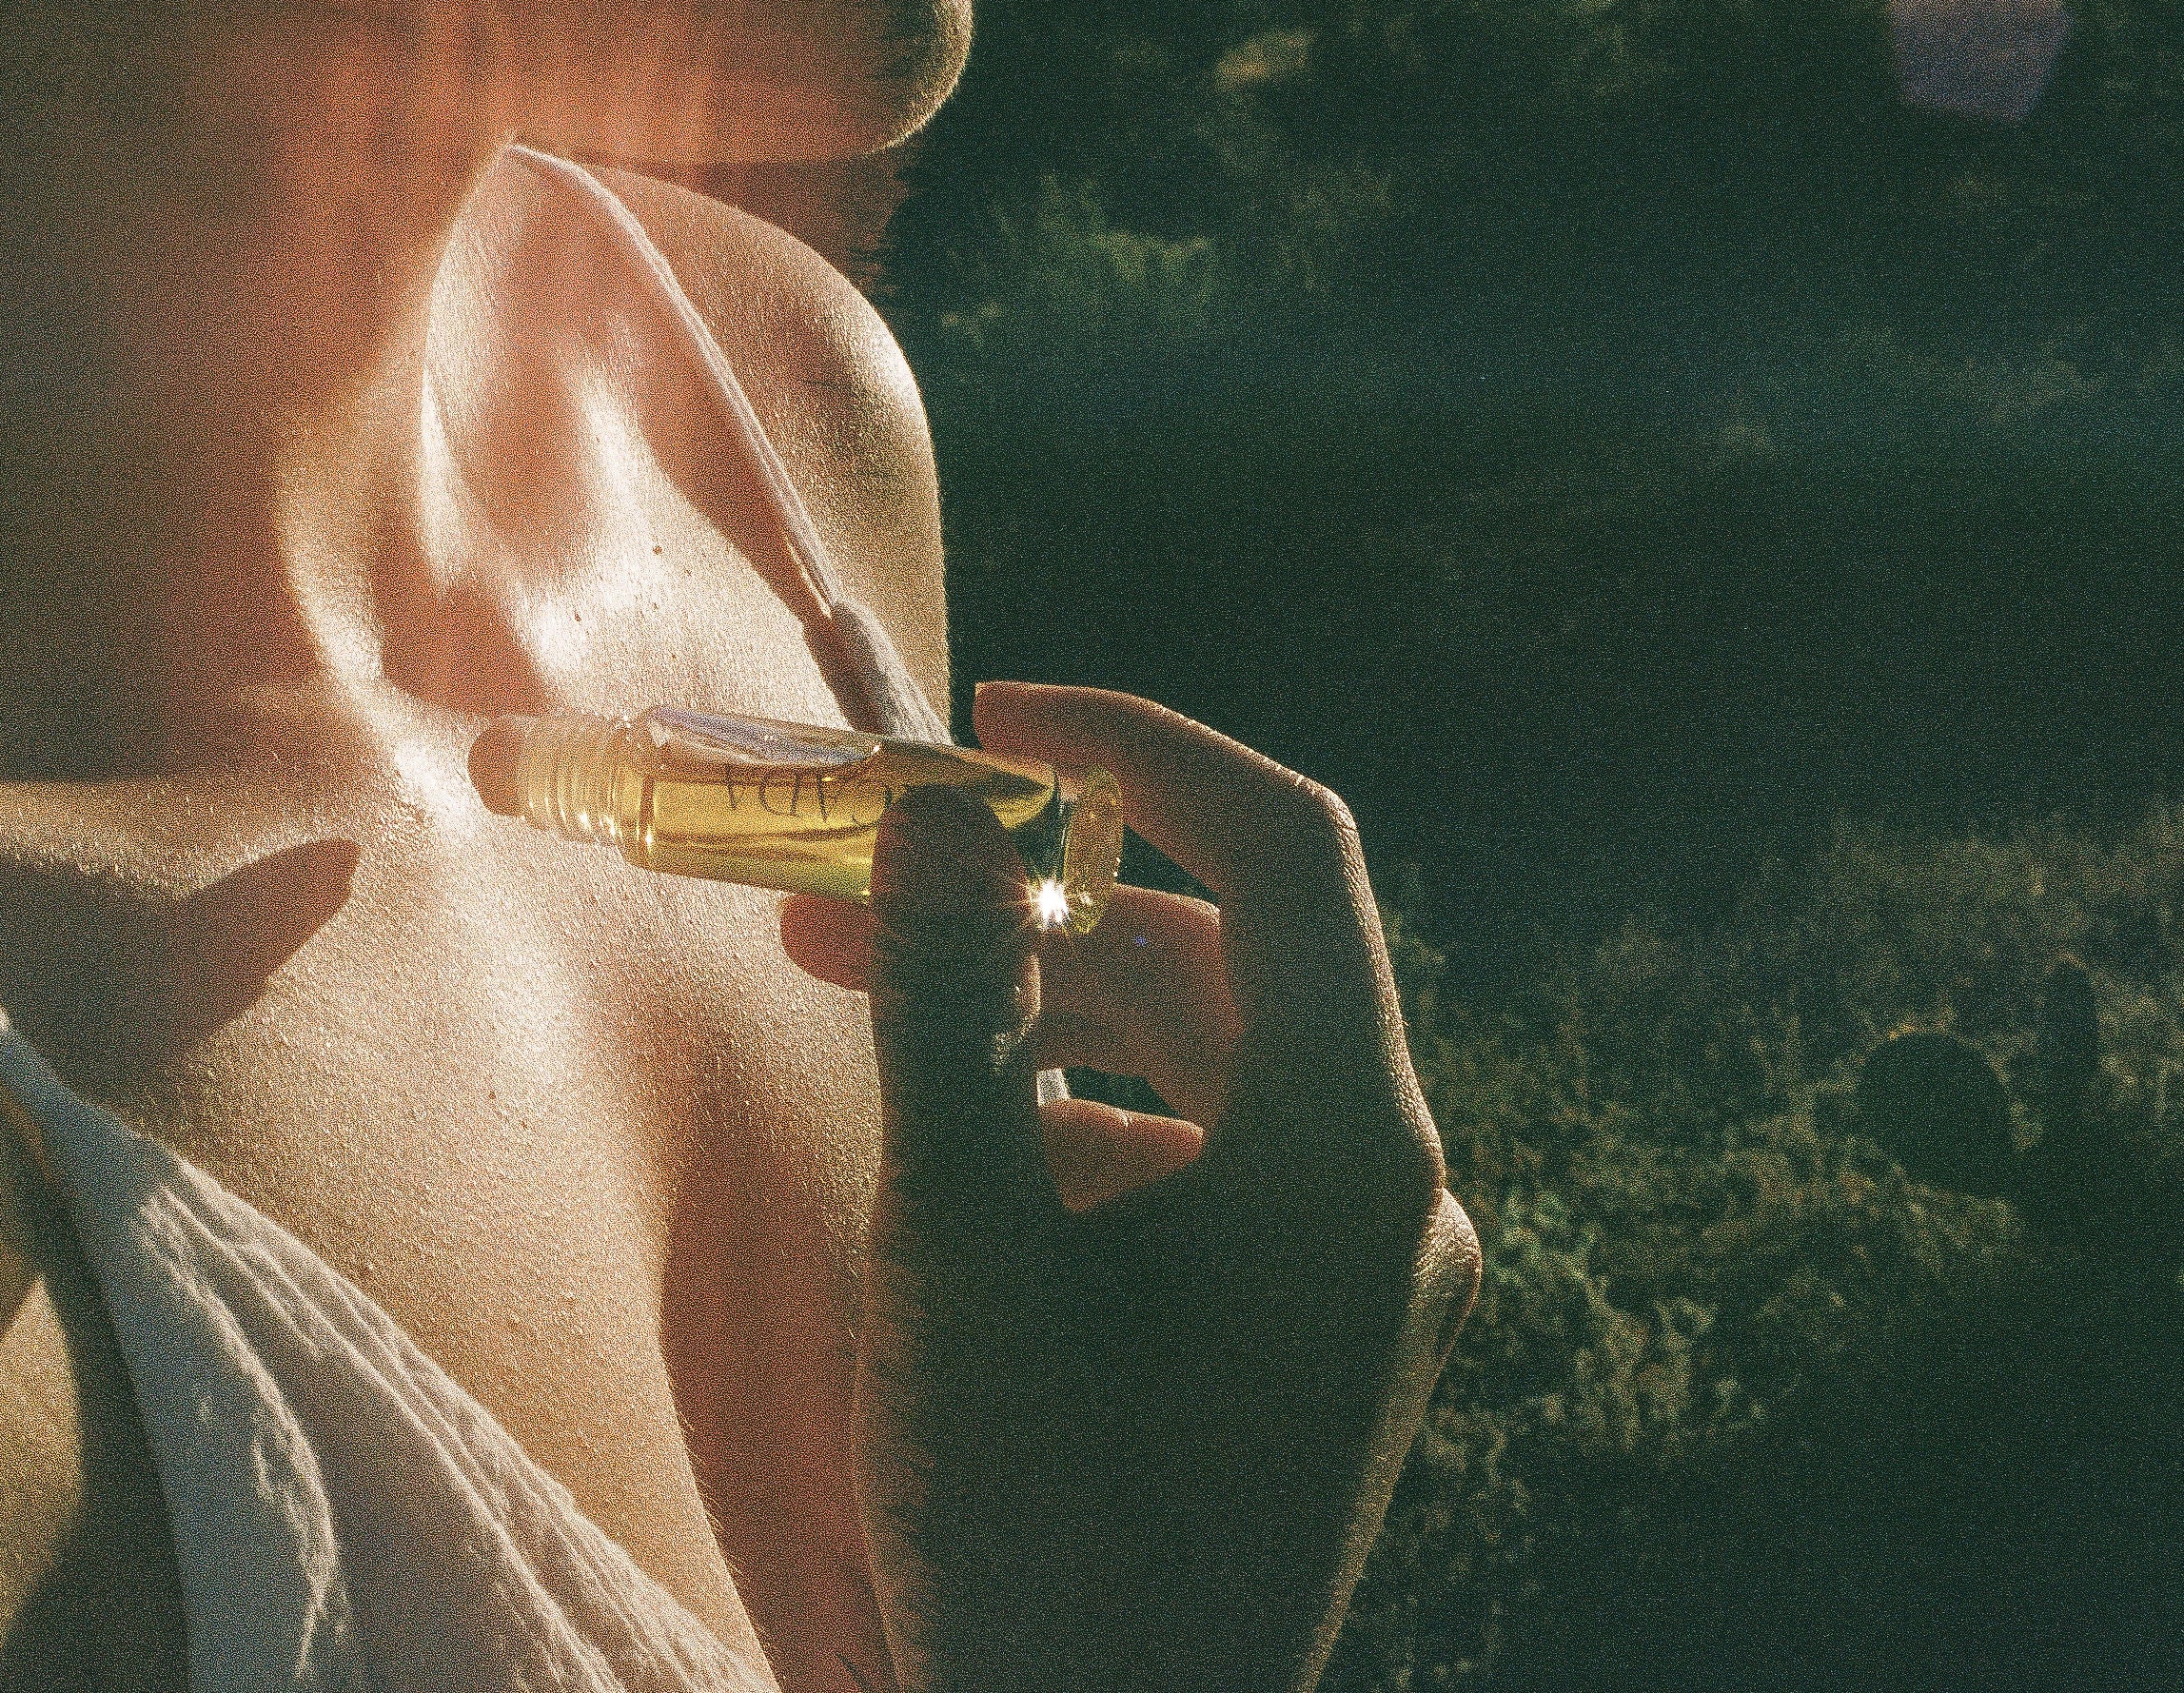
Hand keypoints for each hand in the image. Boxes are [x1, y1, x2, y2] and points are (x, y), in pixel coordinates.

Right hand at [780, 683, 1479, 1692]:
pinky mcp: (1312, 1348)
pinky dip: (1084, 1131)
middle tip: (854, 891)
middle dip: (1034, 908)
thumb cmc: (1037, 1528)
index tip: (992, 717)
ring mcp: (1362, 1285)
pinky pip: (1208, 1177)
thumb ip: (949, 1007)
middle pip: (1224, 967)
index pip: (1286, 852)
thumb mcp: (960, 1247)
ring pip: (1203, 1074)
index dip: (1141, 746)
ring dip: (1039, 1021)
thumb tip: (936, 810)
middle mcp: (1392, 1200)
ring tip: (865, 1009)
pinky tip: (962, 1165)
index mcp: (1351, 1153)